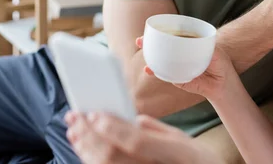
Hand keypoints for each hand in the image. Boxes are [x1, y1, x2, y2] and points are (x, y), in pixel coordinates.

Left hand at [66, 111, 221, 163]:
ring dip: (85, 148)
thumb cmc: (197, 161)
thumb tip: (130, 118)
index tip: (94, 113)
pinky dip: (92, 161)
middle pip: (113, 155)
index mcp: (174, 153)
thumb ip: (155, 129)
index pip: (135, 141)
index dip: (112, 127)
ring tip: (75, 131)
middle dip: (89, 134)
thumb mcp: (182, 140)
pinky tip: (85, 150)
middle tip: (75, 116)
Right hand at [137, 37, 236, 101]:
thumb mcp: (217, 52)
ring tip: (142, 50)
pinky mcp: (177, 78)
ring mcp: (177, 66)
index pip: (173, 35)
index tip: (152, 28)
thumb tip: (199, 43)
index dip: (162, 31)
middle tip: (140, 40)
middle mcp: (181, 54)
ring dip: (149, 55)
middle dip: (149, 42)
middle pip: (163, 47)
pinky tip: (149, 69)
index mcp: (189, 44)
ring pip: (160, 60)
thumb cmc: (221, 64)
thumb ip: (209, 48)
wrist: (223, 85)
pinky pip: (165, 74)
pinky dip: (156, 72)